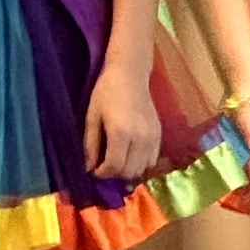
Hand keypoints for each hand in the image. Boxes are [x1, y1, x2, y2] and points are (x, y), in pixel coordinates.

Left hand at [81, 60, 160, 182]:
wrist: (130, 76)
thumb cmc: (106, 93)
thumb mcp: (92, 117)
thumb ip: (91, 144)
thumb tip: (88, 167)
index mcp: (121, 133)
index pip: (114, 167)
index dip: (102, 173)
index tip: (93, 170)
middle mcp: (140, 139)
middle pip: (130, 172)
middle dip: (114, 174)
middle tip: (103, 165)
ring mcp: (153, 138)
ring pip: (142, 169)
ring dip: (128, 170)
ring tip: (116, 160)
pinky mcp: (160, 135)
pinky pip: (152, 160)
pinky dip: (141, 163)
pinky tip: (130, 155)